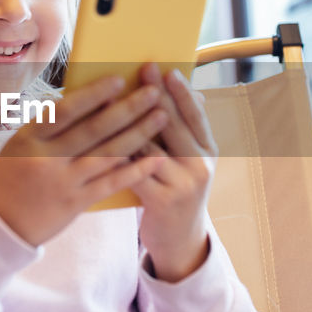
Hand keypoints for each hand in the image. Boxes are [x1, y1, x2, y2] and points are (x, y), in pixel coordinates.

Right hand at [0, 75, 169, 246]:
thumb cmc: (14, 175)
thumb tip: (94, 100)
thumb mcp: (22, 144)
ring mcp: (63, 183)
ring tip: (161, 116)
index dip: (94, 94)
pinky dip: (134, 170)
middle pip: (94, 130)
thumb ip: (52, 126)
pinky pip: (111, 184)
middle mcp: (47, 158)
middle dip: (128, 109)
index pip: (66, 110)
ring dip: (138, 134)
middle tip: (153, 93)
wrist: (1, 224)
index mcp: (30, 137)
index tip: (120, 80)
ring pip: (108, 155)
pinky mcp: (75, 203)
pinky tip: (156, 158)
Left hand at [133, 63, 217, 282]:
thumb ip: (181, 132)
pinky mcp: (163, 201)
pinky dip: (119, 154)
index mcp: (209, 150)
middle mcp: (201, 165)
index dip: (182, 91)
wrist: (180, 241)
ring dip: (131, 122)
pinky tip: (102, 138)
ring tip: (113, 99)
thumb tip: (174, 91)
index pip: (197, 114)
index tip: (167, 70)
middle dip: (156, 95)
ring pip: (152, 146)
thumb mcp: (188, 160)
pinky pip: (135, 171)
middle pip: (175, 124)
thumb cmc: (176, 189)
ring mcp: (184, 185)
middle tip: (142, 72)